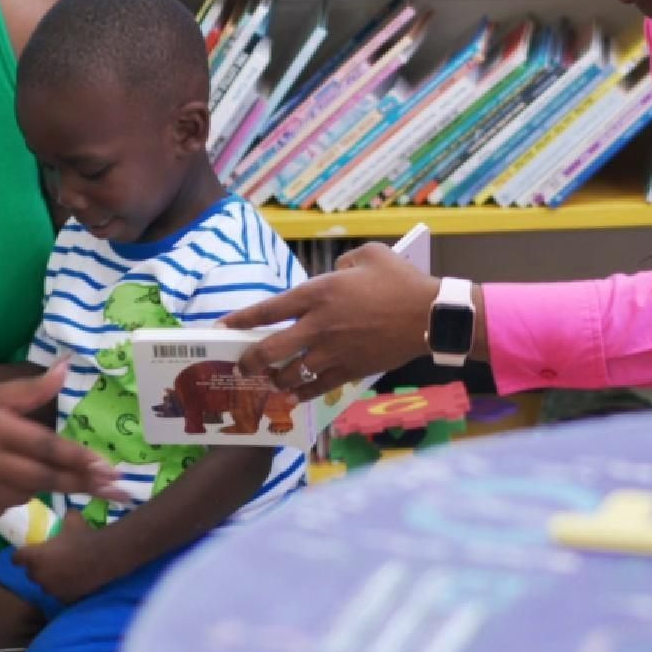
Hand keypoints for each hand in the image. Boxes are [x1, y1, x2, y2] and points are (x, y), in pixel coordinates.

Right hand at [0, 364, 127, 519]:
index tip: (110, 469)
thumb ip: (29, 390)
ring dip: (43, 485)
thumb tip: (66, 368)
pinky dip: (11, 497)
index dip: (80, 460)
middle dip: (82, 483)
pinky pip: (1, 508)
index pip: (48, 448)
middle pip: (45, 478)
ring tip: (45, 471)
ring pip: (25, 494)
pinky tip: (5, 481)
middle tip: (115, 489)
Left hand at [14, 510, 109, 604]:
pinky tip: (73, 581)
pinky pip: (59, 593)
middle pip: (30, 574)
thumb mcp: (72, 520)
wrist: (104, 556)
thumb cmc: (84, 536)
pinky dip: (63, 588)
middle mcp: (39, 575)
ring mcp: (52, 589)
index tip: (25, 553)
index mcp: (35, 557)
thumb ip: (64, 518)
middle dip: (36, 568)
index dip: (20, 555)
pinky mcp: (65, 598)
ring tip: (62, 572)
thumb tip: (66, 515)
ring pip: (45, 585)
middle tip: (48, 560)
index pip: (17, 558)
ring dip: (49, 579)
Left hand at [222, 242, 439, 400]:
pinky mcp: (349, 371)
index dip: (240, 319)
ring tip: (266, 380)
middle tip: (241, 364)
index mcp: (318, 293)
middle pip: (269, 350)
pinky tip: (291, 396)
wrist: (429, 315)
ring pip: (289, 374)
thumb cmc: (400, 281)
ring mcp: (332, 352)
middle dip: (249, 360)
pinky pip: (315, 388)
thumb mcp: (370, 255)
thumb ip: (344, 261)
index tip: (222, 327)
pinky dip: (300, 393)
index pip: (268, 309)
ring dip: (273, 379)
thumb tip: (336, 270)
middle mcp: (318, 325)